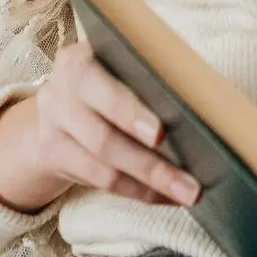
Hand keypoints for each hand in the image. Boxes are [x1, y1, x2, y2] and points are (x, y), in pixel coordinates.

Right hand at [0, 39, 200, 214]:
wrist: (54, 107)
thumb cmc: (105, 79)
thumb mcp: (114, 65)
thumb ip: (145, 74)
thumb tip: (203, 99)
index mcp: (78, 61)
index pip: (98, 85)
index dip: (128, 111)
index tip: (161, 134)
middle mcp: (59, 93)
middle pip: (102, 137)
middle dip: (148, 163)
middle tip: (189, 182)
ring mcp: (52, 130)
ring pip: (104, 167)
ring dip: (151, 184)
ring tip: (188, 193)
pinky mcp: (55, 160)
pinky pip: (102, 182)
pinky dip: (140, 192)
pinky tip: (168, 196)